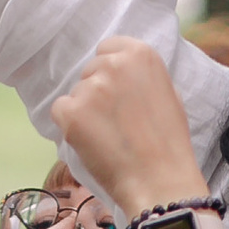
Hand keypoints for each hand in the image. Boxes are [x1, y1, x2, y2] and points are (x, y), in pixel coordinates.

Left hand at [52, 38, 206, 216]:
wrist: (159, 180)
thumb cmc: (169, 142)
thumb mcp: (167, 93)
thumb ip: (141, 76)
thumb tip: (122, 73)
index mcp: (140, 54)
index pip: (108, 48)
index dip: (110, 72)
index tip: (118, 92)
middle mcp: (113, 64)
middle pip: (90, 71)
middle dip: (98, 92)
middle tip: (116, 121)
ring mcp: (90, 88)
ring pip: (76, 93)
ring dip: (85, 111)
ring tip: (109, 137)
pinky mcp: (71, 112)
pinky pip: (60, 111)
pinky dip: (69, 126)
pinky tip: (92, 142)